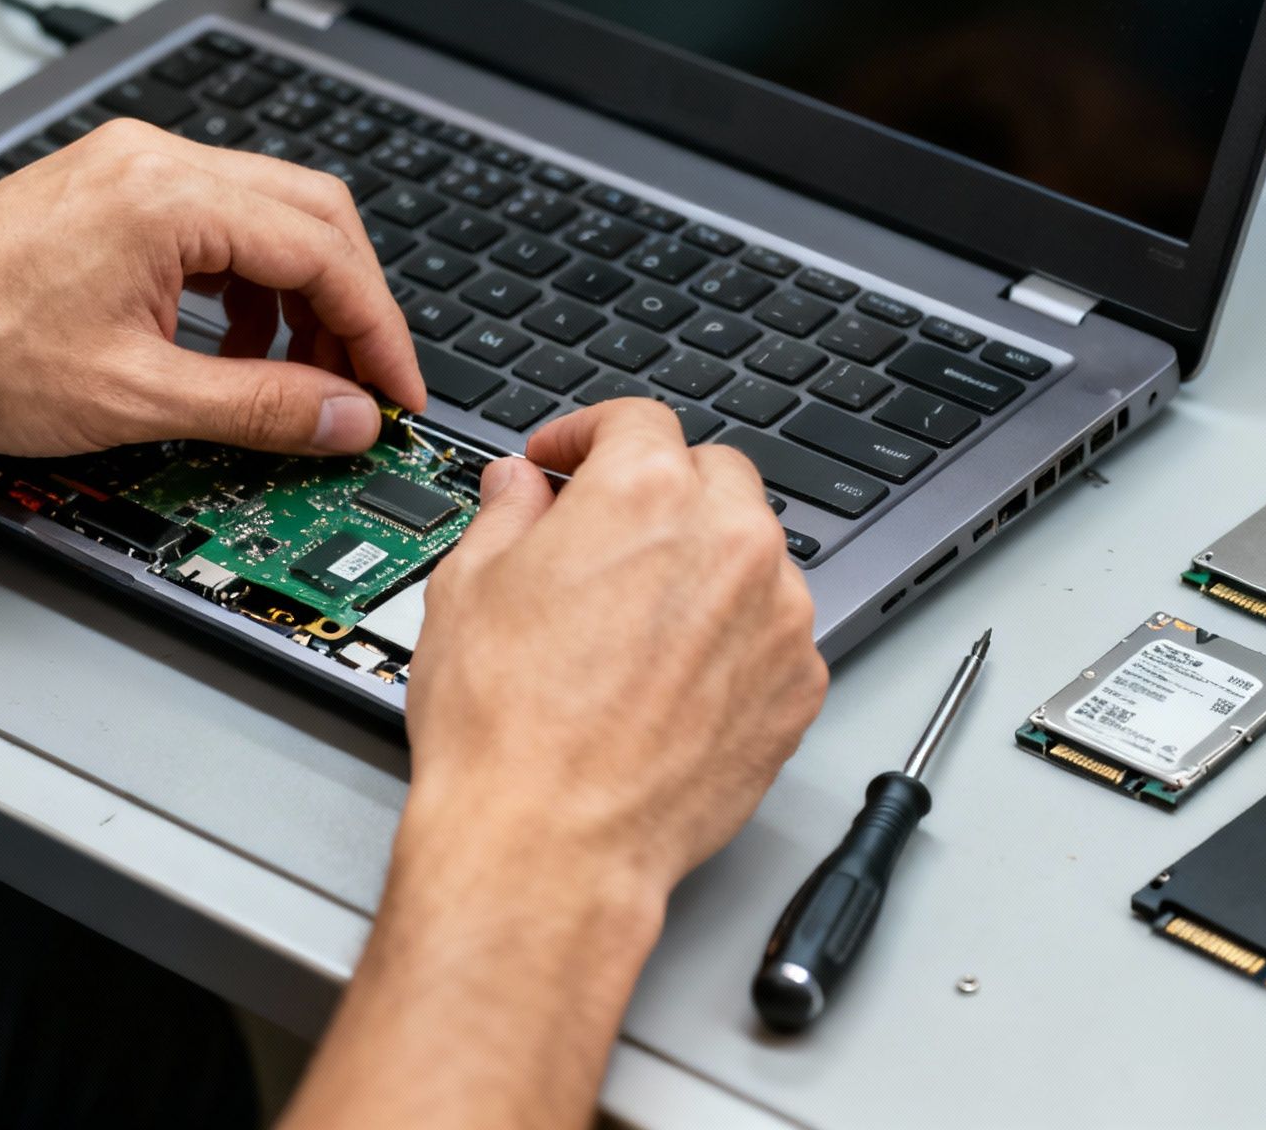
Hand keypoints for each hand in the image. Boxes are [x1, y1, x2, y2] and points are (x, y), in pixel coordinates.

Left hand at [0, 118, 420, 455]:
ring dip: (301, 299)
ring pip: (268, 218)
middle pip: (313, 217)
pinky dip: (249, 287)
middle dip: (352, 308)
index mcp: (168, 196)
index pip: (321, 252)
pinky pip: (218, 226)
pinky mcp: (111, 191)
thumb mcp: (136, 399)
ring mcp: (130, 168)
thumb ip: (261, 407)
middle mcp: (154, 161)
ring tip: (300, 378)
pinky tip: (235, 346)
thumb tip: (344, 417)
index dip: (377, 332)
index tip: (397, 392)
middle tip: (365, 385)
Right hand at [402, 400, 828, 897]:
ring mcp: (777, 618)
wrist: (551, 845)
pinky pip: (776, 634)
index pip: (636, 421)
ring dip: (707, 564)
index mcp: (645, 494)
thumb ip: (506, 514)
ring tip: (641, 618)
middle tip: (609, 534)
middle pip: (713, 476)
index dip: (589, 435)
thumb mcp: (468, 589)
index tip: (567, 461)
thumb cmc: (504, 729)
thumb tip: (517, 489)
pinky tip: (676, 677)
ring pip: (755, 555)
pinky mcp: (798, 689)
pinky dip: (736, 639)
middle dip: (662, 491)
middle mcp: (729, 542)